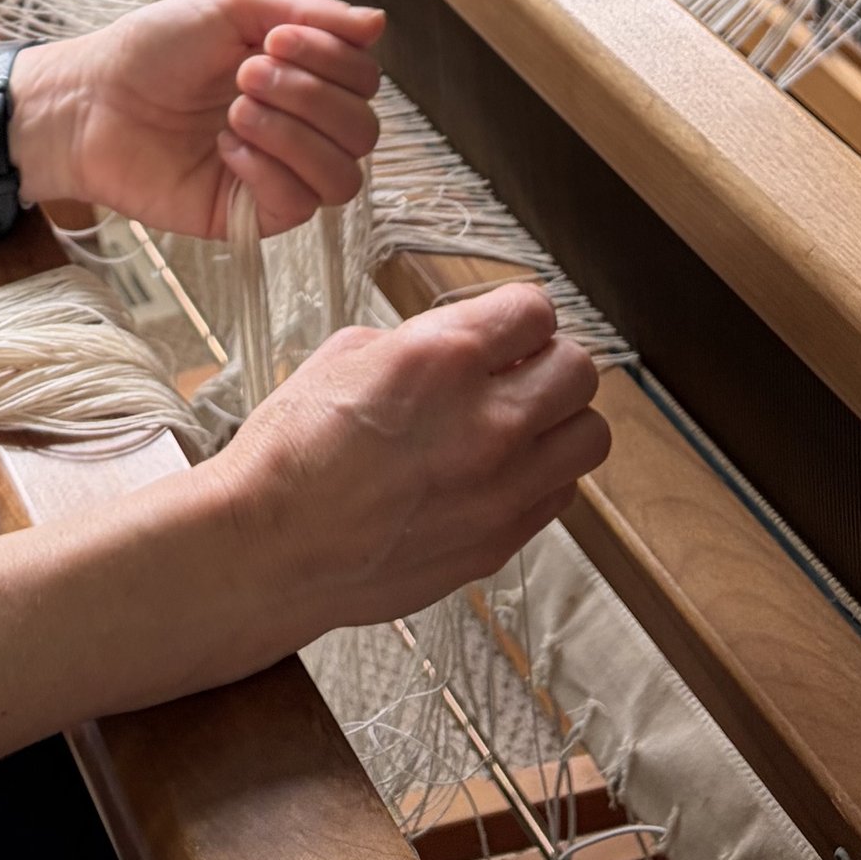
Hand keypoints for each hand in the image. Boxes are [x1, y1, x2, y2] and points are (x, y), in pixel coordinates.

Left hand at [11, 0, 384, 241]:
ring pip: (345, 176)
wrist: (88, 100)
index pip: (364, 78)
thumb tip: (380, 23)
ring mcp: (278, 174)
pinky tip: (225, 148)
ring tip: (235, 112)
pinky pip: (300, 206)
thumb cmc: (152, 49)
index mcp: (301, 75)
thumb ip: (307, 13)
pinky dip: (268, 170)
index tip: (274, 38)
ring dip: (294, 135)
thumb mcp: (230, 8)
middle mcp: (299, 126)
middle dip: (309, 95)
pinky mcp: (250, 215)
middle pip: (364, 129)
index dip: (333, 58)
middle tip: (245, 75)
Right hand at [211, 283, 608, 649]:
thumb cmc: (291, 453)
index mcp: (442, 359)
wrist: (269, 549)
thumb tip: (460, 346)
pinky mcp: (500, 542)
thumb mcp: (344, 357)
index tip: (505, 329)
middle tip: (516, 373)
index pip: (536, 311)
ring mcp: (501, 489)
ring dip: (559, 422)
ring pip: (590, 436)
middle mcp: (486, 422)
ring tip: (517, 426)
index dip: (518, 316)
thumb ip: (420, 343)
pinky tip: (495, 475)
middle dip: (549, 362)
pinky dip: (540, 477)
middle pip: (580, 370)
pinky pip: (559, 495)